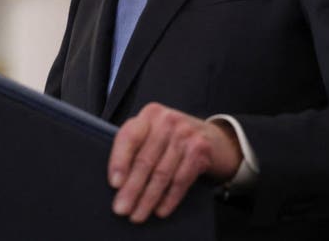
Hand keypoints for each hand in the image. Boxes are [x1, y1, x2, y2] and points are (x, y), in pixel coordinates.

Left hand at [108, 103, 242, 222]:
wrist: (214, 137)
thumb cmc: (173, 138)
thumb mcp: (154, 134)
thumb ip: (136, 148)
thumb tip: (118, 184)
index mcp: (149, 114)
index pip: (129, 137)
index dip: (119, 161)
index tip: (114, 184)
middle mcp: (167, 120)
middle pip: (145, 160)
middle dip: (132, 189)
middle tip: (122, 209)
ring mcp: (186, 134)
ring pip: (162, 173)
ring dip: (148, 199)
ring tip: (138, 215)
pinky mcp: (200, 150)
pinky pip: (181, 180)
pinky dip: (169, 198)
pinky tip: (160, 210)